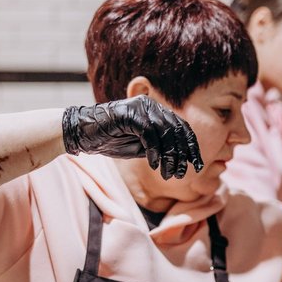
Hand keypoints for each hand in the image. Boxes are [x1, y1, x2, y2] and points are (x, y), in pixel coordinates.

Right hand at [61, 95, 203, 179]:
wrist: (83, 134)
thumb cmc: (112, 140)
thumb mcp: (143, 146)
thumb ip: (162, 148)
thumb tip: (184, 160)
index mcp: (157, 111)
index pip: (182, 128)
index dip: (192, 148)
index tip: (198, 166)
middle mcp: (151, 106)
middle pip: (177, 130)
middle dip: (183, 155)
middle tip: (182, 175)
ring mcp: (140, 107)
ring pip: (165, 133)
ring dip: (169, 157)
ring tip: (169, 175)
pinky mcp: (129, 113)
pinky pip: (149, 134)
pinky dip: (154, 152)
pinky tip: (153, 166)